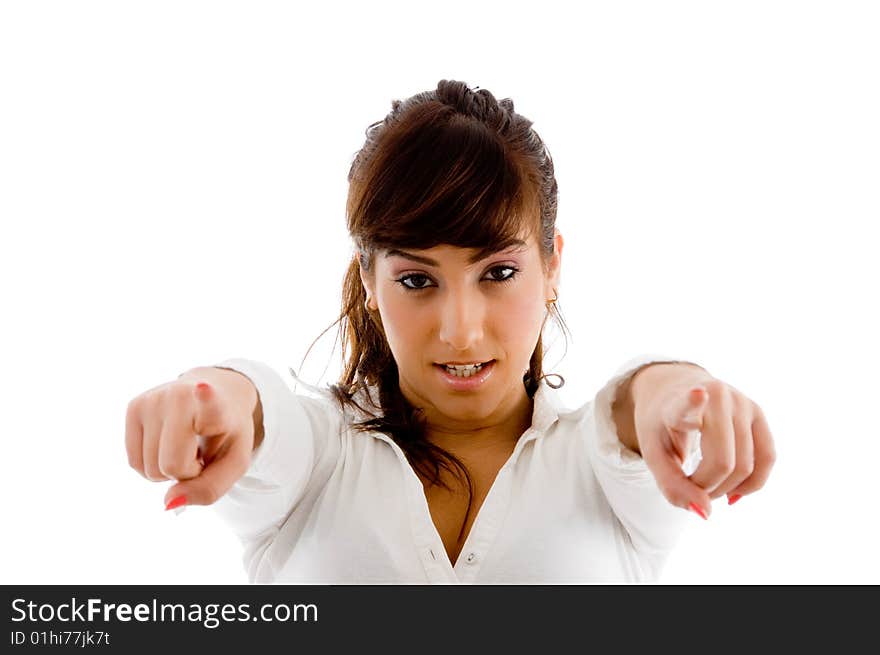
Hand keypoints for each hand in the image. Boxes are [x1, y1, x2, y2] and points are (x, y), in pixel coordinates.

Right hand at [125, 367, 259, 509]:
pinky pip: (134, 462)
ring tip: (185, 444)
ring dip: (167, 469)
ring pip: (148, 469)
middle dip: (186, 472)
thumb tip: (168, 503)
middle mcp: (179, 396)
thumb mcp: (234, 463)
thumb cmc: (226, 432)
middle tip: (200, 452)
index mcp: (215, 405)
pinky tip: (168, 444)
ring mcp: (152, 399)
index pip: (207, 401)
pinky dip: (151, 465)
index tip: (203, 387)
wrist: (216, 392)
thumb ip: (209, 489)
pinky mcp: (133, 406)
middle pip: (170, 466)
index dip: (205, 396)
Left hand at [631, 365, 775, 517]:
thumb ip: (672, 487)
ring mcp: (742, 402)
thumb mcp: (653, 456)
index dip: (692, 402)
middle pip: (723, 462)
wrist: (674, 390)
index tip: (697, 394)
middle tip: (691, 487)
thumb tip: (706, 513)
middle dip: (708, 488)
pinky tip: (732, 491)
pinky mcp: (759, 412)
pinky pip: (768, 458)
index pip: (687, 404)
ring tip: (706, 485)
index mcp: (679, 402)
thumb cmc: (662, 426)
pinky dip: (752, 483)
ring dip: (728, 488)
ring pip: (747, 465)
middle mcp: (716, 396)